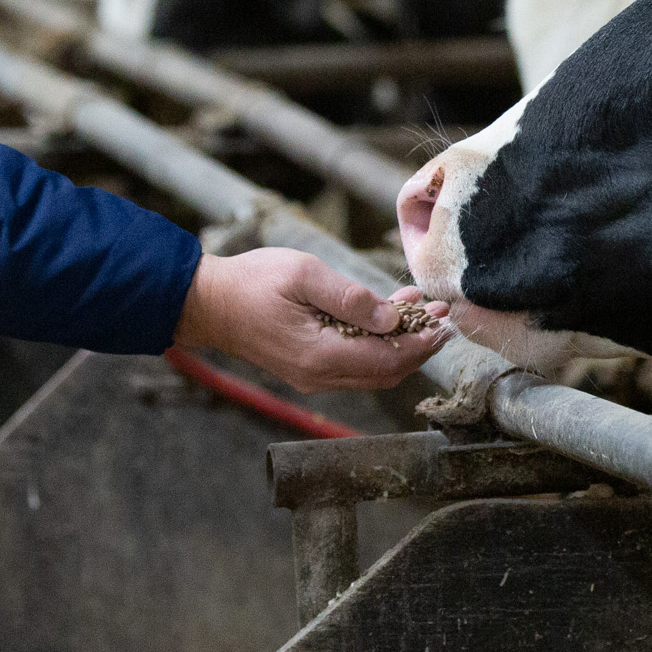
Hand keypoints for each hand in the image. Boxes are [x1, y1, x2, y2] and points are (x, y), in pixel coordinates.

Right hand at [171, 249, 451, 391]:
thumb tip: (393, 317)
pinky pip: (353, 364)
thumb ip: (351, 298)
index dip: (421, 343)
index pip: (388, 360)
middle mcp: (320, 376)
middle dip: (418, 345)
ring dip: (400, 345)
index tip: (444, 321)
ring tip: (422, 312)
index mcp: (321, 355)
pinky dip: (377, 345)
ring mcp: (312, 376)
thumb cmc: (251, 283)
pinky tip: (386, 316)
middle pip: (386, 372)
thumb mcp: (304, 275)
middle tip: (442, 316)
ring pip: (371, 371)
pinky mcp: (307, 369)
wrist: (207, 303)